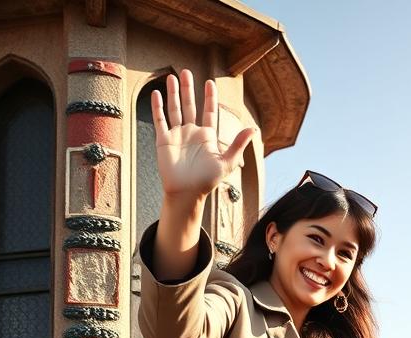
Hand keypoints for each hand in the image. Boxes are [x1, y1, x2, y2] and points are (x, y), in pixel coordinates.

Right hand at [151, 69, 252, 200]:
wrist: (186, 192)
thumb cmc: (207, 181)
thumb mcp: (226, 162)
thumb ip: (238, 144)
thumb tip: (253, 129)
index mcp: (208, 137)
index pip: (209, 112)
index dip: (210, 98)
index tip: (210, 82)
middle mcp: (192, 133)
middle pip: (190, 105)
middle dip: (188, 89)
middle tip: (186, 72)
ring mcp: (177, 135)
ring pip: (175, 109)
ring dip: (173, 93)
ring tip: (172, 77)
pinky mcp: (164, 140)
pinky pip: (160, 120)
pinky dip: (157, 107)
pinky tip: (157, 93)